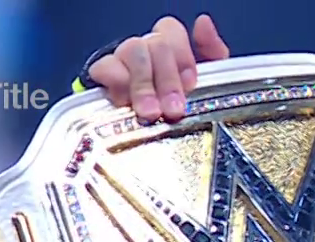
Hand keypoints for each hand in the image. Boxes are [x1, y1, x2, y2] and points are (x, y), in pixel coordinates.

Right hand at [84, 14, 230, 123]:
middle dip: (167, 80)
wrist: (159, 146)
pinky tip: (126, 102)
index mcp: (169, 50)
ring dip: (143, 84)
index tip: (191, 84)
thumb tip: (203, 22)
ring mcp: (122, 62)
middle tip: (174, 110)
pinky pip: (102, 68)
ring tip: (152, 114)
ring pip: (130, 51)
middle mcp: (145, 51)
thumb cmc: (183, 109)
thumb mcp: (210, 84)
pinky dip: (115, 83)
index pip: (170, 30)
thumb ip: (213, 52)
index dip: (182, 54)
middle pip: (153, 43)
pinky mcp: (102, 80)